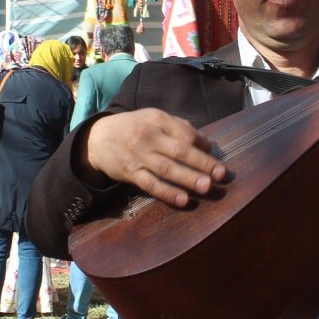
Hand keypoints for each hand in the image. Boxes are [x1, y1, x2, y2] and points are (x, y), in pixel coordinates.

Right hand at [82, 109, 226, 206]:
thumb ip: (179, 127)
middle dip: (202, 163)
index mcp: (158, 120)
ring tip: (207, 187)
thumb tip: (206, 143)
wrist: (97, 138)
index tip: (215, 158)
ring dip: (188, 179)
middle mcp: (149, 137)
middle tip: (221, 175)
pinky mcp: (130, 173)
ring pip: (167, 169)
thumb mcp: (154, 118)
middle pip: (180, 151)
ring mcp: (139, 156)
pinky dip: (167, 193)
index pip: (185, 133)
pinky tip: (183, 200)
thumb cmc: (134, 128)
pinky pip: (151, 184)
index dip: (203, 146)